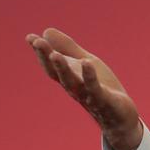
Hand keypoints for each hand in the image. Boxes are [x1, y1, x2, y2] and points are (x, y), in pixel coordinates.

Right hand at [26, 28, 142, 149]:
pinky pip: (95, 88)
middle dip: (46, 57)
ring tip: (54, 54)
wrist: (120, 118)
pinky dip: (90, 76)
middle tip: (37, 41)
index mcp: (69, 78)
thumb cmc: (101, 90)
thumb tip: (46, 31)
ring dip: (62, 68)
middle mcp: (74, 87)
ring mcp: (87, 95)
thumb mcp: (85, 64)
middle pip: (57, 72)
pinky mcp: (103, 100)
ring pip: (71, 82)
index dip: (40, 52)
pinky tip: (87, 63)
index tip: (30, 37)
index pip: (51, 64)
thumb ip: (68, 48)